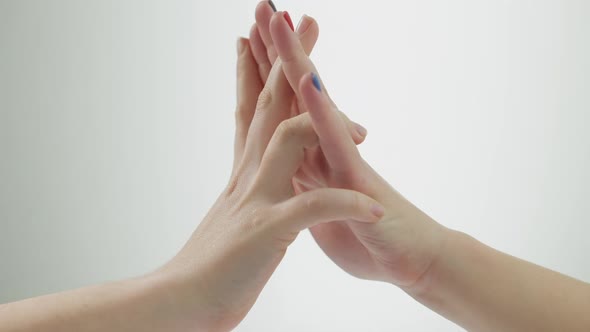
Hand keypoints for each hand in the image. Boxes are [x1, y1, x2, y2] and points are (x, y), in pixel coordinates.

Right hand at [156, 5, 382, 331]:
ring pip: (286, 138)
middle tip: (297, 16)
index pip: (251, 110)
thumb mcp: (235, 218)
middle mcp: (248, 176)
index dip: (258, 70)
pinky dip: (345, 204)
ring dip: (321, 113)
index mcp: (244, 173)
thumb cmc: (210, 267)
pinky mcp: (266, 232)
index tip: (259, 36)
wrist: (178, 304)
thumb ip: (247, 191)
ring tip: (358, 111)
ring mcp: (256, 199)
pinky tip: (372, 207)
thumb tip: (253, 177)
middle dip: (285, 58)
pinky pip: (313, 208)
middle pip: (268, 105)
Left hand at [267, 11, 448, 288]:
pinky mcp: (358, 182)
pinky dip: (321, 112)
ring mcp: (343, 160)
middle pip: (295, 91)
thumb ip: (307, 182)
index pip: (282, 106)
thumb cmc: (370, 239)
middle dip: (277, 49)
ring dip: (296, 61)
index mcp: (311, 158)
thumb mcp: (321, 209)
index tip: (245, 38)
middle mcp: (325, 149)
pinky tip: (308, 81)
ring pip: (315, 102)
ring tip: (278, 21)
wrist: (413, 264)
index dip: (263, 72)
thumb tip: (288, 170)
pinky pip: (336, 142)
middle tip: (263, 6)